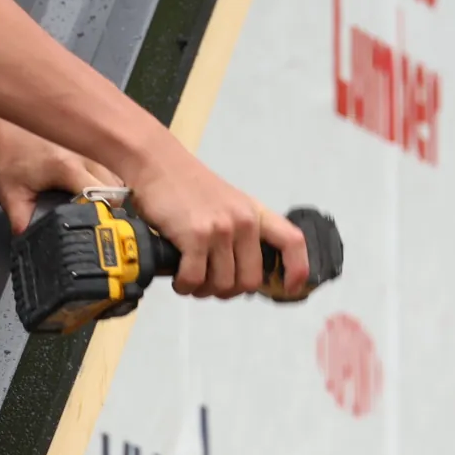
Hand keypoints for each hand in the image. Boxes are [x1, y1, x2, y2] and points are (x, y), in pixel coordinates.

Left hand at [0, 106, 119, 232]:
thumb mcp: (8, 192)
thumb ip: (22, 221)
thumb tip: (29, 239)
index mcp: (67, 168)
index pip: (105, 196)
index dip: (105, 213)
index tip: (99, 221)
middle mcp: (82, 151)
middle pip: (115, 184)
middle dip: (108, 200)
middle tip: (92, 210)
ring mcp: (84, 140)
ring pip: (113, 167)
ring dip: (107, 183)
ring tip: (90, 192)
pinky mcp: (81, 132)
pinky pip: (103, 154)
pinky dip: (101, 166)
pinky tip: (87, 173)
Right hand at [122, 135, 309, 299]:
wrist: (158, 164)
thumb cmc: (187, 187)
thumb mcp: (227, 204)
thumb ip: (240, 233)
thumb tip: (240, 273)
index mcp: (255, 214)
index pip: (292, 242)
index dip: (297, 270)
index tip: (290, 288)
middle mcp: (244, 222)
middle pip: (249, 281)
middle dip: (227, 291)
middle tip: (208, 284)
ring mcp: (221, 229)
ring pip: (221, 285)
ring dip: (202, 290)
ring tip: (189, 279)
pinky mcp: (195, 236)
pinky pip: (195, 279)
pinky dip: (184, 286)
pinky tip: (178, 279)